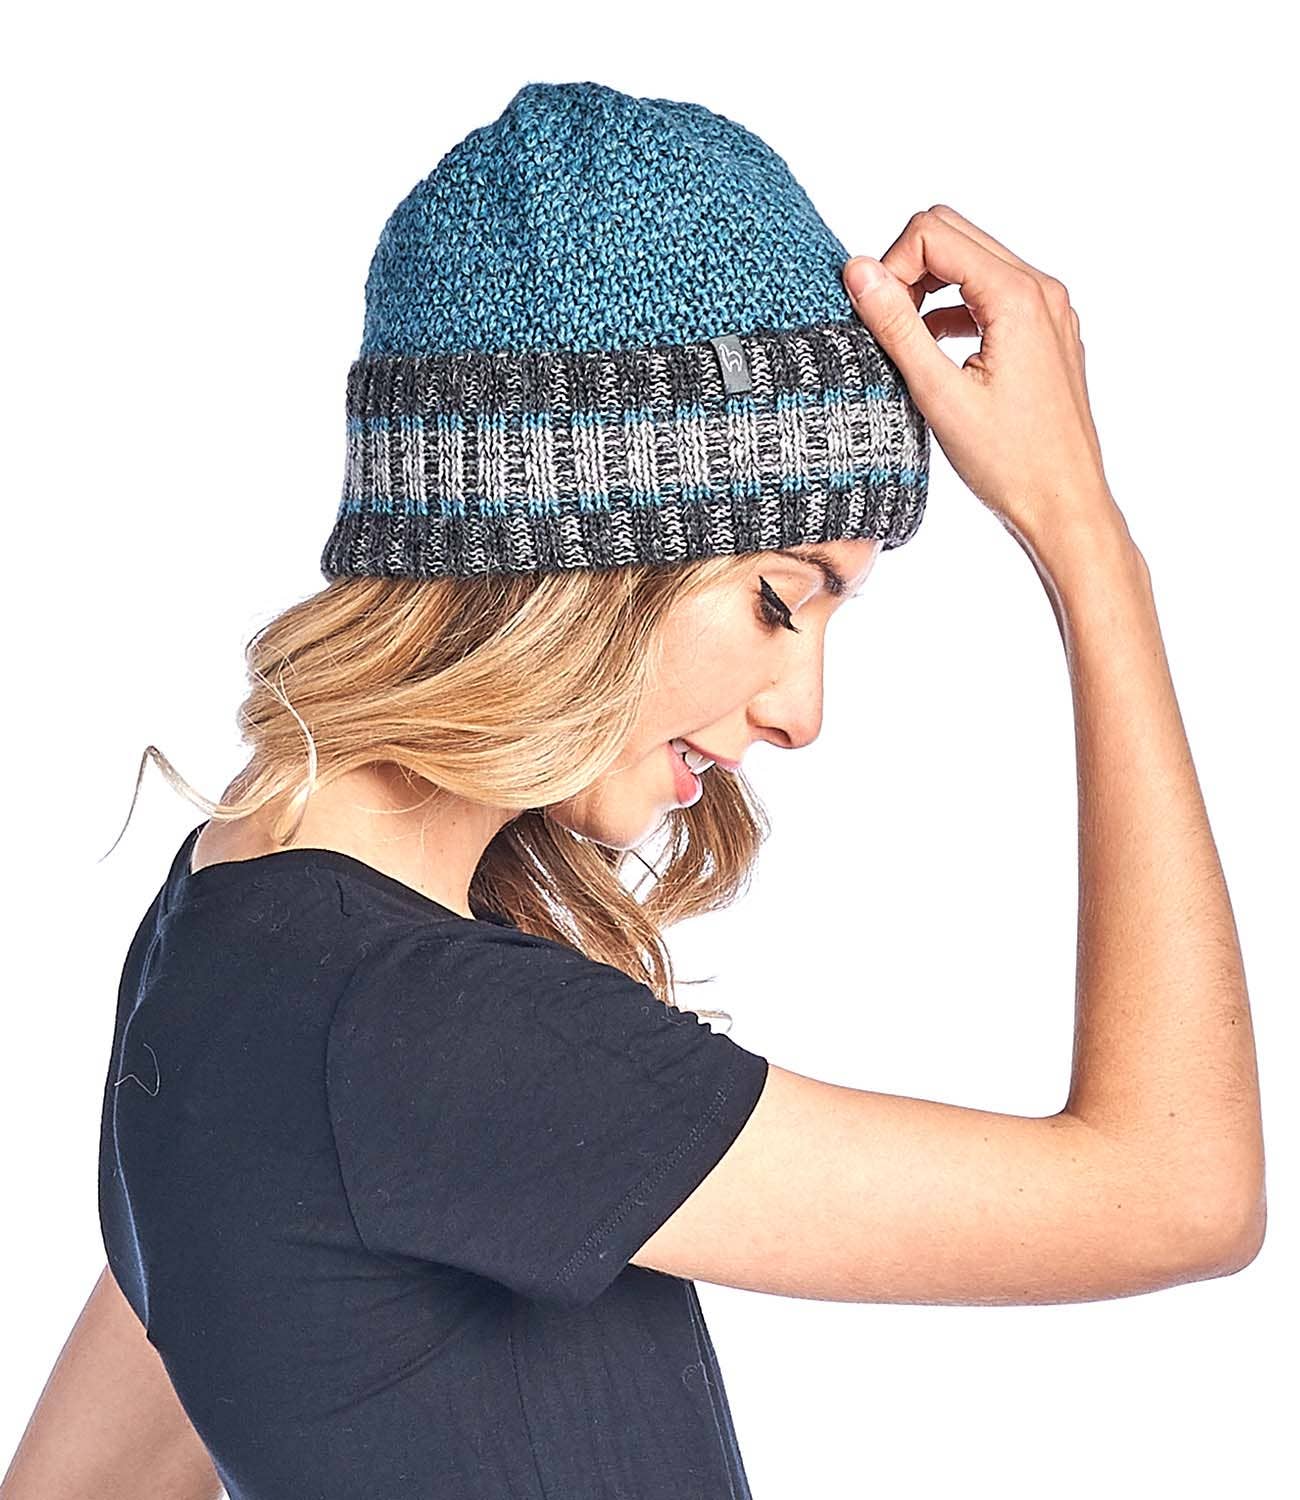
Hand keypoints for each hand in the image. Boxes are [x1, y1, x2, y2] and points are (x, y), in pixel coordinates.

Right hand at [843, 205, 1123, 555]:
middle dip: (908, 268)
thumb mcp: (939, 394)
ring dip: (929, 289)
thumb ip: (897, 326)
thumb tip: (858, 271)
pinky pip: (990, 295)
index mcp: (1017, 296)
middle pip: (954, 234)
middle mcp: (1040, 290)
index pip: (933, 233)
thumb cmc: (1010, 463)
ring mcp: (1048, 309)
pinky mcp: (1046, 332)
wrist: (1065, 506)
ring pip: (972, 261)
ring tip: (908, 344)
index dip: (891, 267)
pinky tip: (936, 353)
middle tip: (887, 327)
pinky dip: (954, 309)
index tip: (876, 319)